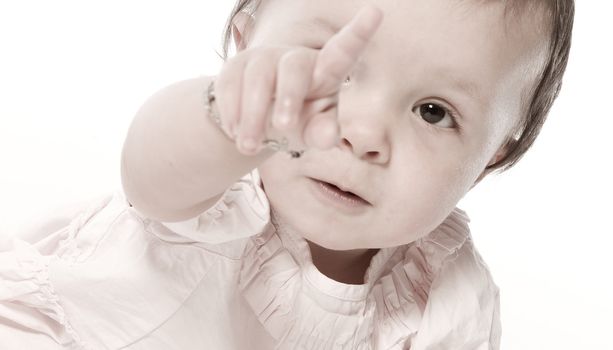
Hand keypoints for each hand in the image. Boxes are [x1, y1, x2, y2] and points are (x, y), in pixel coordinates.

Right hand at [213, 5, 382, 154]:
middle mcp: (296, 58)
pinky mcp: (236, 65)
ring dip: (253, 115)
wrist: (261, 123)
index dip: (358, 33)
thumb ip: (323, 134)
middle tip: (283, 127)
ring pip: (257, 75)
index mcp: (327, 71)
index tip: (375, 12)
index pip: (344, 50)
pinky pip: (230, 83)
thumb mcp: (314, 132)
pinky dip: (232, 112)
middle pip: (294, 66)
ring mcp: (264, 58)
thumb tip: (328, 137)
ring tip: (250, 147)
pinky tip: (235, 132)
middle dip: (288, 96)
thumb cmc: (301, 123)